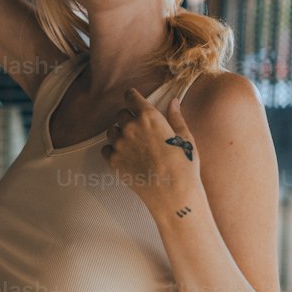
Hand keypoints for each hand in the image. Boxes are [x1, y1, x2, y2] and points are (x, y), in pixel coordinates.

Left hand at [100, 87, 199, 211]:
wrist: (173, 195)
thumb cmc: (183, 166)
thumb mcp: (185, 138)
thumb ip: (176, 117)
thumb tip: (173, 102)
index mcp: (149, 117)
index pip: (131, 96)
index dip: (132, 97)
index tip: (133, 100)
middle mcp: (130, 127)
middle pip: (120, 114)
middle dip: (129, 118)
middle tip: (141, 131)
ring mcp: (119, 145)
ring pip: (112, 131)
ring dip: (120, 134)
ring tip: (134, 146)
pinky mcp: (113, 161)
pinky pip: (106, 149)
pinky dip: (113, 150)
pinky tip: (127, 157)